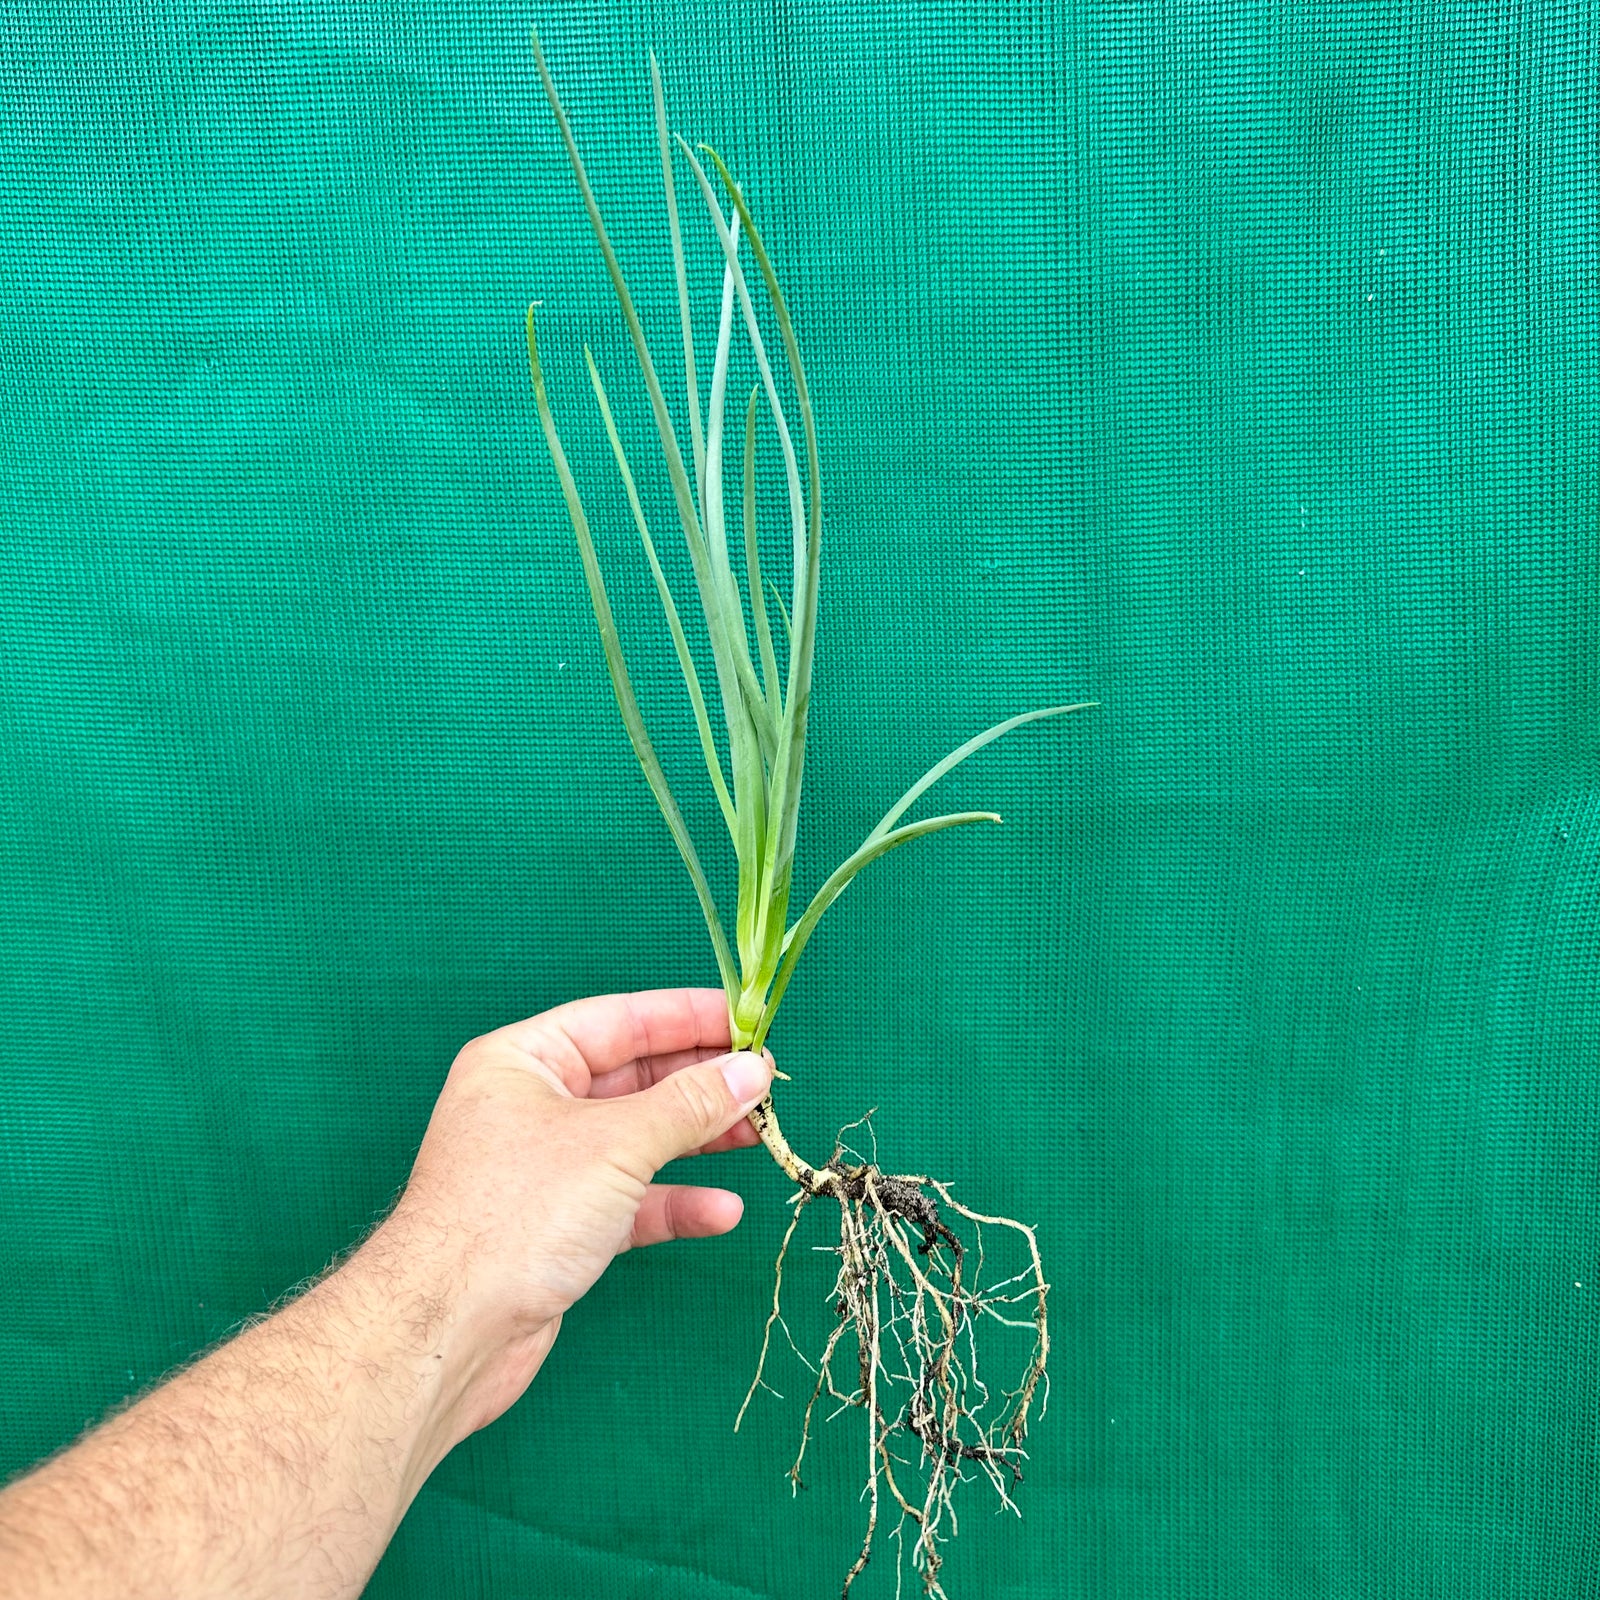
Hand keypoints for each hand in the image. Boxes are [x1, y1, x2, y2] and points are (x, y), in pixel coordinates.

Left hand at [363, 988, 773, 1441]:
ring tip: (760, 1136)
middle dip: (700, 1083)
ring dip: (697, 1140)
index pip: (618, 1020)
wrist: (447, 1332)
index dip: (686, 1017)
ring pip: (636, 1140)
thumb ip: (688, 1104)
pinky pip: (629, 1201)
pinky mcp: (558, 1227)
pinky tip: (720, 1212)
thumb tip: (750, 1072)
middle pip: (632, 1079)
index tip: (747, 1019)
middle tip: (767, 1081)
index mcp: (523, 1062)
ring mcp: (544, 1169)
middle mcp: (530, 1107)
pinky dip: (673, 1203)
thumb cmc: (512, 1216)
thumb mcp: (614, 1144)